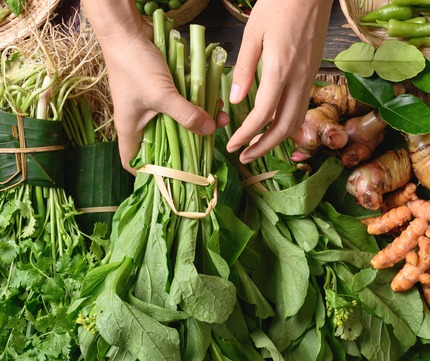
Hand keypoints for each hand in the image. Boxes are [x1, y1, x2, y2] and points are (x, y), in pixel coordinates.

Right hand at [83, 0, 226, 172]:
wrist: (127, 32)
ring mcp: (149, 105)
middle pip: (163, 144)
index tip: (174, 178)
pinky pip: (180, 104)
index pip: (133, 162)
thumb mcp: (163, 95)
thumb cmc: (136, 67)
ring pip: (176, 122)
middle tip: (211, 145)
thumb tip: (210, 131)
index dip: (149, 173)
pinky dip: (195, 104)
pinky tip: (214, 103)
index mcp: (130, 129)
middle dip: (187, 145)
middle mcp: (139, 120)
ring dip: (197, 122)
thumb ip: (186, 114)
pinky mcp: (160, 90)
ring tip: (220, 119)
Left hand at [225, 0, 332, 162]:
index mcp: (280, 69)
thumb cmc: (279, 5)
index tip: (232, 144)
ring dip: (277, 139)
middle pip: (284, 126)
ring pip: (296, 120)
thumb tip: (234, 100)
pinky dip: (286, 123)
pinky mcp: (312, 74)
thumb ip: (244, 68)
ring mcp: (309, 78)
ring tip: (257, 147)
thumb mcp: (253, 33)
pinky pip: (300, 107)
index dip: (247, 134)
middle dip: (263, 146)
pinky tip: (273, 125)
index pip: (264, 114)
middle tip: (244, 157)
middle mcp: (298, 79)